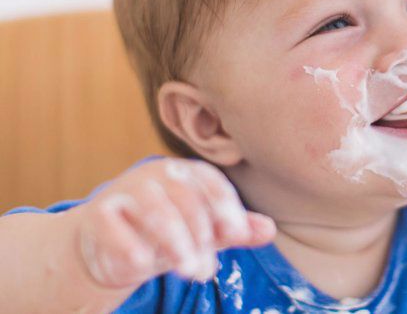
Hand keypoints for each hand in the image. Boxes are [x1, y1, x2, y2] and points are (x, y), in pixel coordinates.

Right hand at [74, 158, 274, 288]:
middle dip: (200, 236)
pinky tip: (144, 263)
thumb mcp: (206, 234)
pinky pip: (112, 222)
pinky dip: (128, 243)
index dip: (227, 209)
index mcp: (189, 173)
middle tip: (206, 270)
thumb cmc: (169, 235)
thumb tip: (269, 230)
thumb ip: (236, 231)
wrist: (114, 247)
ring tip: (188, 271)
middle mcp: (159, 174)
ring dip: (174, 242)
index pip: (212, 184)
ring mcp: (127, 189)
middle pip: (186, 198)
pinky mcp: (100, 211)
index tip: (239, 235)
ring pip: (154, 208)